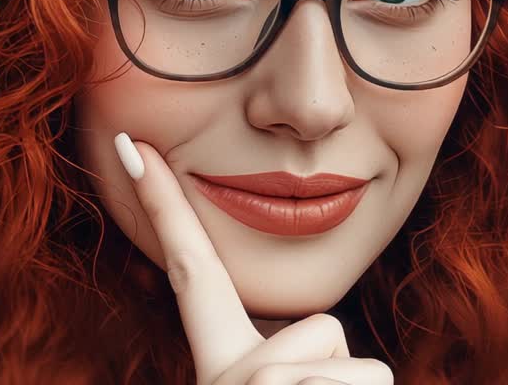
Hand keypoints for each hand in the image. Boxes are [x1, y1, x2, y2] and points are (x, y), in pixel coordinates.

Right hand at [112, 132, 393, 384]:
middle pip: (324, 329)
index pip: (190, 271)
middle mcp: (223, 377)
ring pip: (356, 361)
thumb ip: (292, 358)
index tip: (133, 144)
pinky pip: (374, 377)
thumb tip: (324, 342)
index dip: (161, 205)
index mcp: (219, 368)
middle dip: (338, 371)